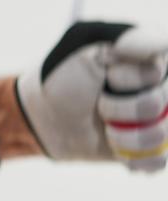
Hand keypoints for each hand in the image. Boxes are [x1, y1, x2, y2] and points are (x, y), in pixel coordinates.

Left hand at [15, 21, 167, 169]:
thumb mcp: (89, 44)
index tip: (106, 73)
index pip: (156, 72)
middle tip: (99, 103)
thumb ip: (130, 39)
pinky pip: (157, 161)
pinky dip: (132, 159)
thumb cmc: (65, 73)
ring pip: (159, 136)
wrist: (46, 114)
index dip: (126, 78)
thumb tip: (163, 45)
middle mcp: (163, 89)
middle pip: (158, 104)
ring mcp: (160, 121)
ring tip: (105, 126)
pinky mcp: (148, 150)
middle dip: (117, 107)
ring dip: (121, 136)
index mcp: (156, 60)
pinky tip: (115, 148)